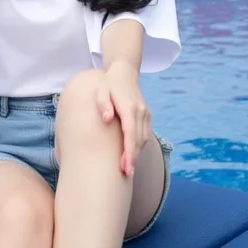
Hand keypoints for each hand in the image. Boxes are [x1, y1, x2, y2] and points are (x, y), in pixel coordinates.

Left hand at [95, 62, 151, 177]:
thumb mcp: (101, 91)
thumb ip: (103, 104)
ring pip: (143, 138)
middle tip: (126, 174)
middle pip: (138, 140)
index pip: (130, 134)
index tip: (126, 167)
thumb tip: (106, 119)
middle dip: (133, 158)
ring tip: (128, 167)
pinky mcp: (146, 114)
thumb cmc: (108, 84)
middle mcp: (140, 111)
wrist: (124, 73)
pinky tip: (132, 152)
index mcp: (129, 107)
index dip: (129, 153)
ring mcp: (145, 113)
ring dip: (137, 152)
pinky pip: (145, 133)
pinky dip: (139, 144)